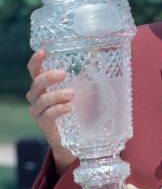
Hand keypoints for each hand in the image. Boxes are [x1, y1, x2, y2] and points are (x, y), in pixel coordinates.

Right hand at [26, 50, 75, 173]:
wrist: (77, 137)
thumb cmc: (79, 109)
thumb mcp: (84, 90)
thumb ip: (86, 77)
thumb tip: (99, 57)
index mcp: (44, 86)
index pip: (34, 71)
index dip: (36, 61)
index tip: (43, 52)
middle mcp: (37, 97)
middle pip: (36, 83)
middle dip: (49, 77)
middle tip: (64, 74)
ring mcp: (38, 111)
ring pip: (41, 99)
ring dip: (56, 95)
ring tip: (72, 94)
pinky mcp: (43, 124)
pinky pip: (47, 114)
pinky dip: (58, 109)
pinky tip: (69, 107)